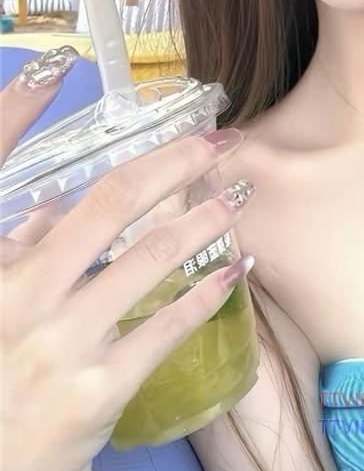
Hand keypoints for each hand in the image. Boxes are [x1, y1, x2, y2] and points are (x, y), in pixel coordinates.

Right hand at [0, 49, 252, 470]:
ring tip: (235, 198)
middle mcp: (23, 298)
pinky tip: (233, 269)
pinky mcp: (101, 388)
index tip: (89, 82)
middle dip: (175, 164)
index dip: (51, 125)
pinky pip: (166, 326)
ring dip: (202, 220)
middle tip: (219, 140)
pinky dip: (206, 292)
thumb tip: (53, 203)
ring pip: (149, 260)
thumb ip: (13, 252)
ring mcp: (63, 344)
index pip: (31, 182)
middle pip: (112, 206)